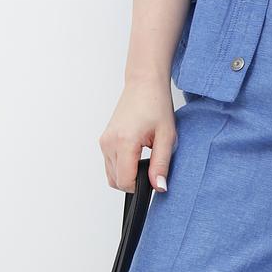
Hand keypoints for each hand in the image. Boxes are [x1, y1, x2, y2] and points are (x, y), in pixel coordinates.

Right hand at [98, 75, 176, 193]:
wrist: (144, 84)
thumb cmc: (156, 104)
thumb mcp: (167, 137)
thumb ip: (161, 165)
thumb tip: (159, 187)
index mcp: (124, 142)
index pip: (125, 181)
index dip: (141, 186)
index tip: (153, 178)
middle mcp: (109, 142)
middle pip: (116, 181)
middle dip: (134, 182)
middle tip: (151, 167)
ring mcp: (104, 141)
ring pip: (111, 175)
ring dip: (127, 174)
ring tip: (144, 159)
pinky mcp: (104, 140)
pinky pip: (109, 164)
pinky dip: (121, 166)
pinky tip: (136, 155)